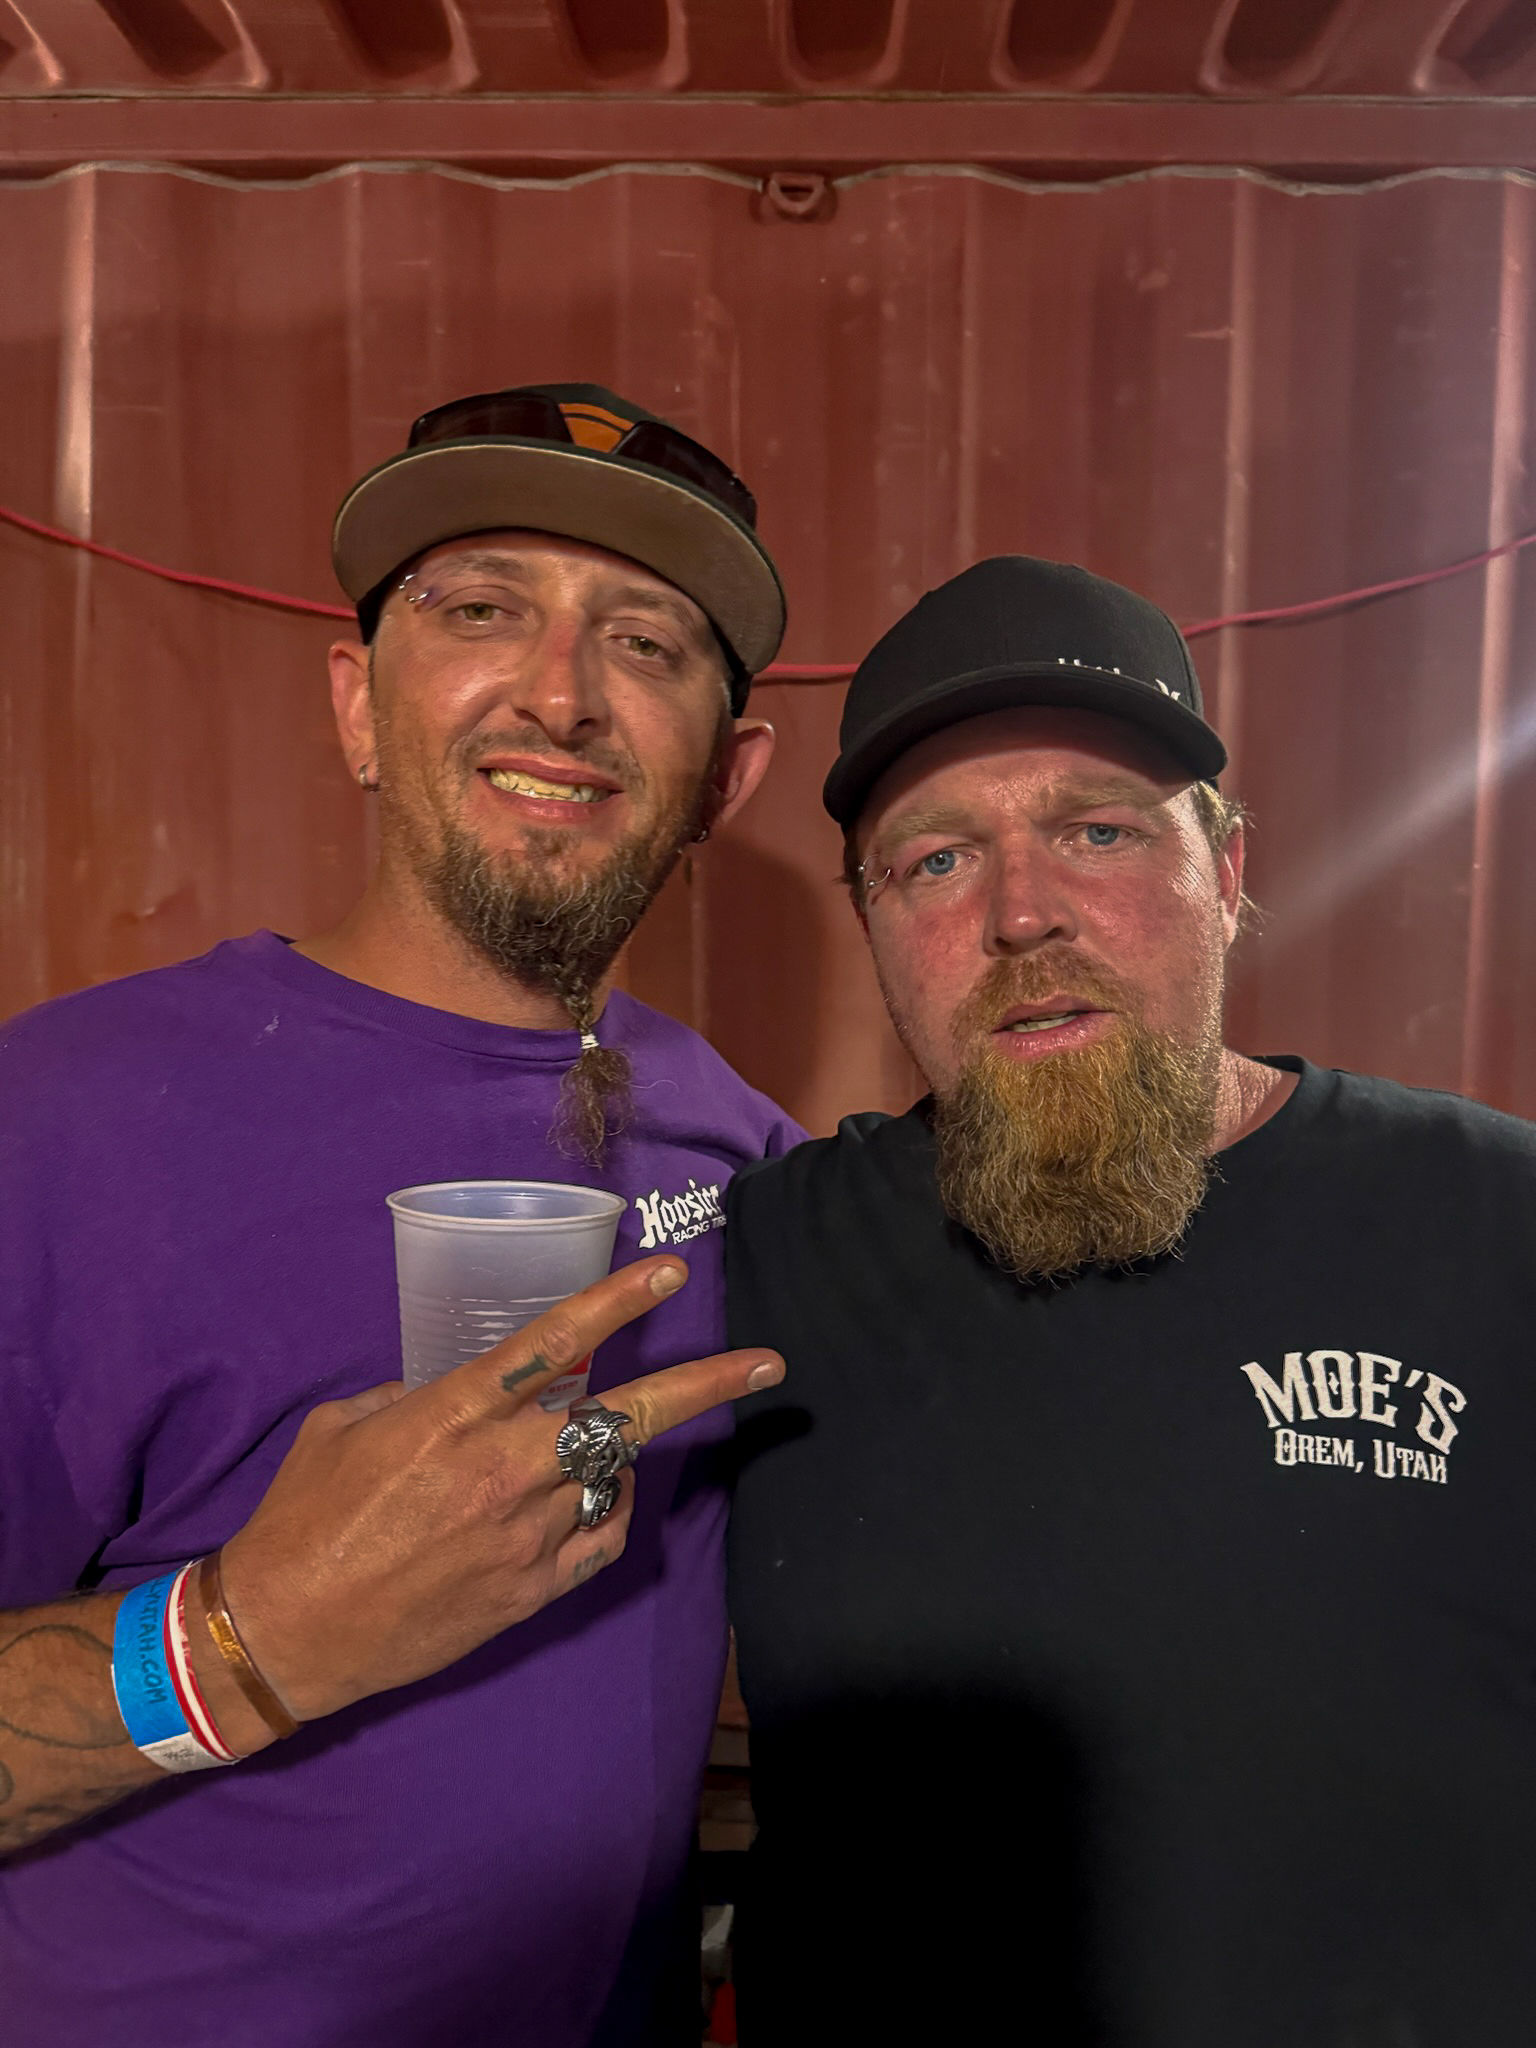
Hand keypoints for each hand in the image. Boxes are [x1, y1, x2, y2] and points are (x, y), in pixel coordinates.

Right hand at [211, 1257, 782, 1724]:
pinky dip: (610, 1510)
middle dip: (704, 1385)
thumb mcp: (344, 1425)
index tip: (671, 1273)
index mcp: (450, 1418)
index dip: (618, 1302)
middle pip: (624, 1417)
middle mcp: (500, 1472)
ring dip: (621, 1451)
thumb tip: (459, 1390)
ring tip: (600, 1443)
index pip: (553, 1345)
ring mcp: (522, 1538)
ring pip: (614, 1478)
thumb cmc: (302, 1518)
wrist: (286, 1633)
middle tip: (767, 1363)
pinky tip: (598, 1497)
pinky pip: (601, 1541)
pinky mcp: (529, 1593)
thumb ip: (413, 1395)